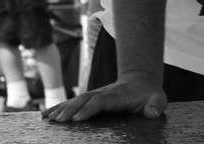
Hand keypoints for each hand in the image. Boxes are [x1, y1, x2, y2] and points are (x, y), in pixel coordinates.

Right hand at [42, 73, 166, 121]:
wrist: (142, 82)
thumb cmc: (150, 95)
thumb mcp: (158, 99)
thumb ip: (156, 105)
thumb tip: (152, 114)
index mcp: (118, 96)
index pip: (101, 101)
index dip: (90, 108)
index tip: (78, 118)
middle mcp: (103, 93)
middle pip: (85, 99)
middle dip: (71, 109)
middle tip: (59, 121)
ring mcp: (95, 95)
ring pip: (76, 100)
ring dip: (62, 108)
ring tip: (48, 119)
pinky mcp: (89, 99)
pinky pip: (72, 103)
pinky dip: (58, 107)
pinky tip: (45, 115)